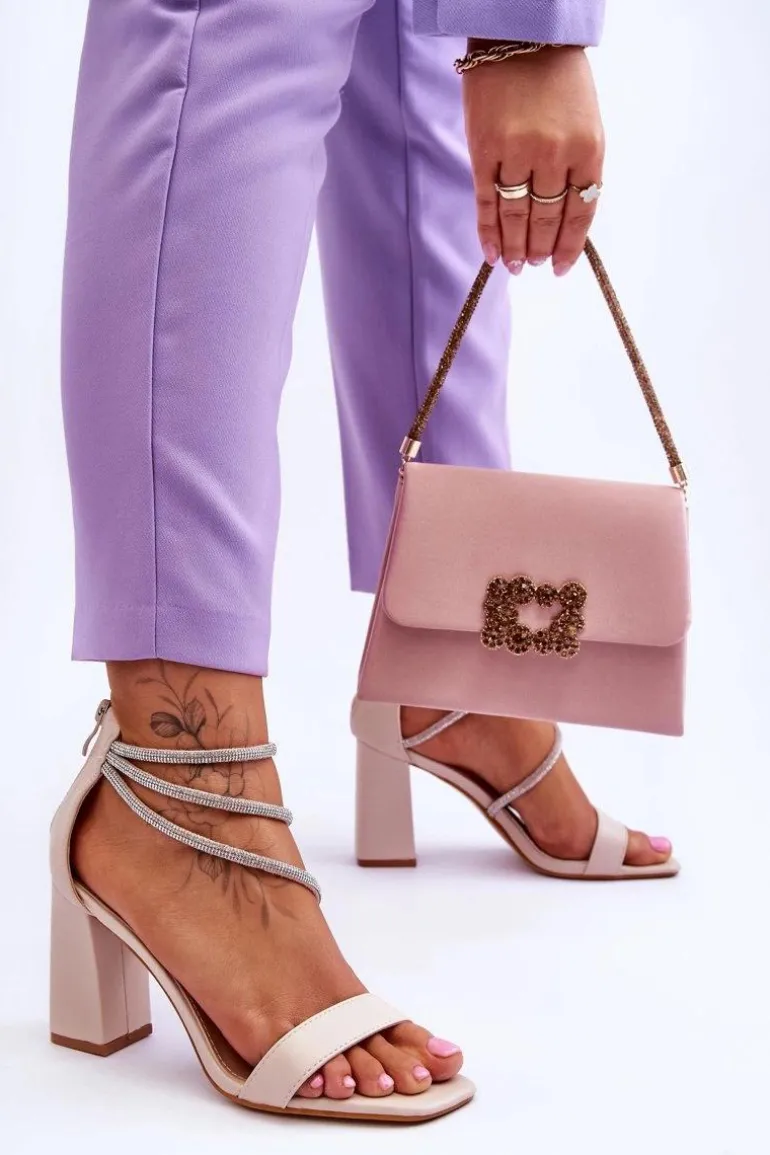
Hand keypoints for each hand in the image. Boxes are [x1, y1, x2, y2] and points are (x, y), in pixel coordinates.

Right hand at [463, 46, 604, 275]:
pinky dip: (488, 232)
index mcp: (588, 147)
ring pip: (517, 216)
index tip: (561, 268)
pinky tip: (492, 254)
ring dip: (516, 246)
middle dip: (540, 248)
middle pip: (546, 218)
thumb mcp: (584, 120)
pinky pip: (487, 202)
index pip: (580, 212)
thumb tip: (564, 216)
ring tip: (515, 265)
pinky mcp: (485, 150)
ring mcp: (518, 152)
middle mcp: (555, 154)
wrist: (521, 34)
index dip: (570, 246)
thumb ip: (576, 165)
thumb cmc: (556, 78)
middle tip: (534, 264)